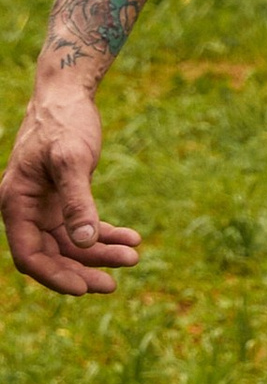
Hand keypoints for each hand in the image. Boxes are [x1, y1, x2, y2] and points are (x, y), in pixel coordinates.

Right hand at [2, 83, 139, 297]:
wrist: (68, 95)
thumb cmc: (65, 122)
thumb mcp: (72, 160)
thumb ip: (78, 201)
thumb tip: (85, 241)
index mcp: (17, 202)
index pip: (29, 254)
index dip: (54, 275)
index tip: (84, 288)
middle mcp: (26, 209)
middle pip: (52, 254)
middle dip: (82, 270)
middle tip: (113, 284)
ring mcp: (45, 206)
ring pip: (71, 243)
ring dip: (100, 253)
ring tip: (133, 257)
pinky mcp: (63, 199)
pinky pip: (83, 226)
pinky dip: (105, 234)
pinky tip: (132, 238)